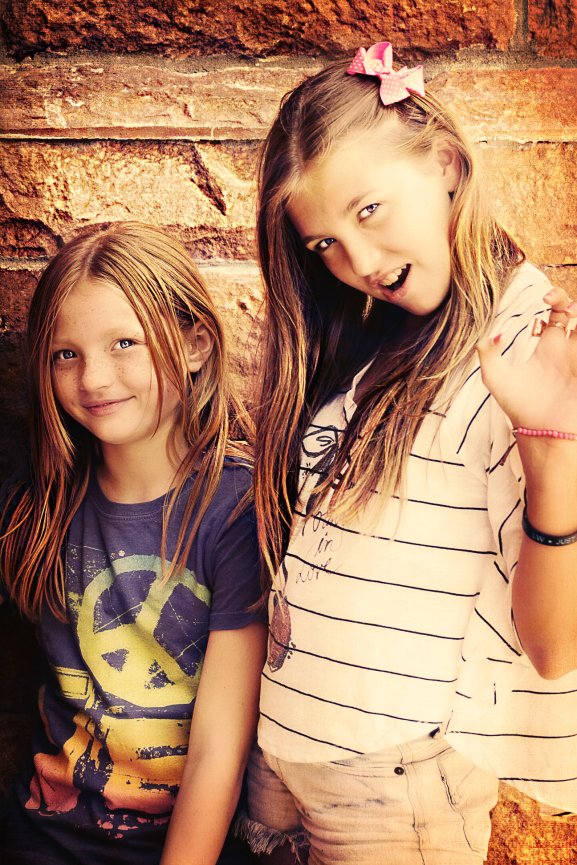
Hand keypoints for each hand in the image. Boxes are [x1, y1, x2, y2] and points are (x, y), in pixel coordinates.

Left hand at [477, 287, 576, 432]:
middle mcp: (569, 350)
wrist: (542, 432)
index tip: (543, 296)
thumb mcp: (496, 378)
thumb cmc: (519, 407)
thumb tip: (493, 333)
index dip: (556, 298)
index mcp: (549, 347)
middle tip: (562, 306)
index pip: (558, 314)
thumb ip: (488, 354)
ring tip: (574, 317)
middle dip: (573, 303)